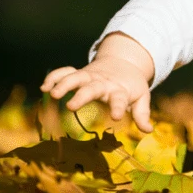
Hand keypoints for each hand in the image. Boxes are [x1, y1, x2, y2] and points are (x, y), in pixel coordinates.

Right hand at [40, 33, 156, 132]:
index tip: (116, 117)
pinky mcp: (79, 73)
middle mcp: (102, 82)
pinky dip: (55, 77)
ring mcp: (89, 76)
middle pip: (92, 87)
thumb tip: (149, 130)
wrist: (123, 62)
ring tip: (52, 94)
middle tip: (71, 106)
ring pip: (75, 76)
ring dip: (64, 83)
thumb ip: (142, 114)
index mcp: (119, 90)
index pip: (120, 99)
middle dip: (82, 95)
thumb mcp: (141, 97)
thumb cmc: (131, 86)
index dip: (118, 107)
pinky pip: (65, 71)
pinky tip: (44, 87)